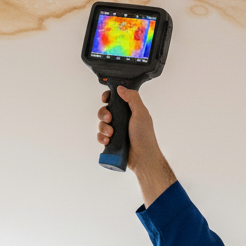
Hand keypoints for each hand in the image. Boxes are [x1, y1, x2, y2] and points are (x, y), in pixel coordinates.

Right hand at [97, 86, 175, 206]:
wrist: (143, 157)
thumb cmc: (144, 135)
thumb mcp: (141, 113)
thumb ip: (132, 98)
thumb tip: (120, 88)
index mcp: (129, 110)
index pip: (115, 99)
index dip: (108, 97)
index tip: (105, 99)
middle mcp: (122, 119)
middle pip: (105, 110)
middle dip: (104, 114)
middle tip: (109, 119)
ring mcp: (116, 131)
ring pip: (101, 124)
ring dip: (103, 128)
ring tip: (111, 134)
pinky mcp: (111, 142)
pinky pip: (100, 136)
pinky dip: (101, 138)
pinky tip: (107, 141)